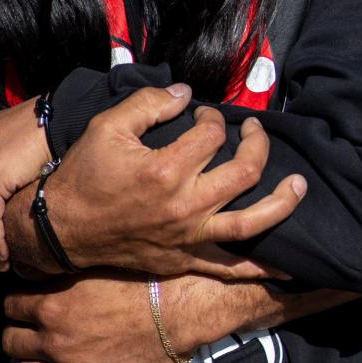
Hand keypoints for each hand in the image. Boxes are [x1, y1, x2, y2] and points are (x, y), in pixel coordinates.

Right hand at [3, 85, 305, 279]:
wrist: (61, 229)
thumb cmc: (83, 175)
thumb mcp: (107, 127)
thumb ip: (149, 103)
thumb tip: (186, 92)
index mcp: (165, 169)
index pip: (212, 135)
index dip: (212, 118)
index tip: (202, 115)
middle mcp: (184, 206)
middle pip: (245, 171)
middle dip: (257, 143)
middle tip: (254, 131)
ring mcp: (189, 237)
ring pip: (252, 222)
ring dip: (283, 202)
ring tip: (300, 185)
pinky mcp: (185, 259)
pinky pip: (232, 269)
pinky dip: (262, 269)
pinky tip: (288, 268)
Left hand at [3, 272, 353, 362]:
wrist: (186, 308)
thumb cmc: (148, 278)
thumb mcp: (101, 262)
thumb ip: (69, 265)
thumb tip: (48, 255)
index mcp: (53, 303)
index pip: (11, 305)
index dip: (16, 304)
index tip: (24, 304)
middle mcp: (53, 338)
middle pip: (10, 341)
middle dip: (15, 336)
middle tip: (25, 334)